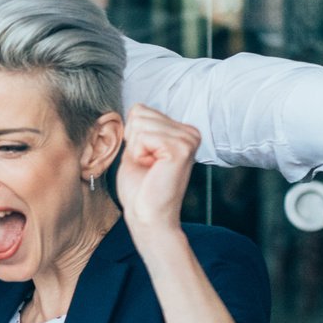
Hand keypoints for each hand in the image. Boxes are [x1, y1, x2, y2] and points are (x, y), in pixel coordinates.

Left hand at [116, 104, 199, 239]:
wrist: (146, 215)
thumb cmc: (140, 188)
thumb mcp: (136, 149)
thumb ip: (139, 127)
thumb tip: (135, 107)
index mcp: (182, 131)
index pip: (140, 109)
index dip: (132, 136)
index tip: (145, 158)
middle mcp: (190, 132)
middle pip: (140, 113)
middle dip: (133, 141)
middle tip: (147, 164)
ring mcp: (188, 139)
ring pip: (140, 124)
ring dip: (136, 148)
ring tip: (150, 167)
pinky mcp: (181, 148)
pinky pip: (143, 136)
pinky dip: (139, 153)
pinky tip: (153, 168)